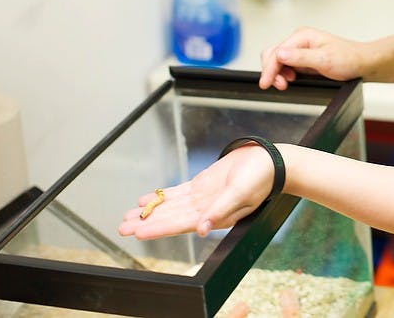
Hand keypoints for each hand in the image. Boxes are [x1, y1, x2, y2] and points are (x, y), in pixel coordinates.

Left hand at [118, 144, 273, 239]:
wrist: (270, 162)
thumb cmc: (260, 179)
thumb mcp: (241, 194)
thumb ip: (220, 211)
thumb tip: (202, 229)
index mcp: (213, 216)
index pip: (179, 224)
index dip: (158, 228)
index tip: (138, 231)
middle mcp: (204, 210)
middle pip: (169, 217)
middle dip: (146, 222)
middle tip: (122, 226)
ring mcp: (202, 197)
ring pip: (170, 206)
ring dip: (150, 211)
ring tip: (128, 216)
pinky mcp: (203, 184)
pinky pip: (177, 193)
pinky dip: (162, 197)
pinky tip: (147, 199)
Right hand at [259, 27, 367, 89]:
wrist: (361, 63)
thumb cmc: (348, 58)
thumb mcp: (324, 60)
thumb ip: (301, 57)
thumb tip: (280, 54)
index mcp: (303, 36)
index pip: (277, 52)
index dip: (270, 69)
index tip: (265, 83)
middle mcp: (299, 40)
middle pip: (273, 54)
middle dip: (271, 71)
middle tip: (278, 86)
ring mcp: (300, 49)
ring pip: (277, 61)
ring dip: (277, 74)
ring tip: (285, 84)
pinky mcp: (303, 59)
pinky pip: (286, 66)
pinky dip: (284, 74)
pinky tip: (290, 80)